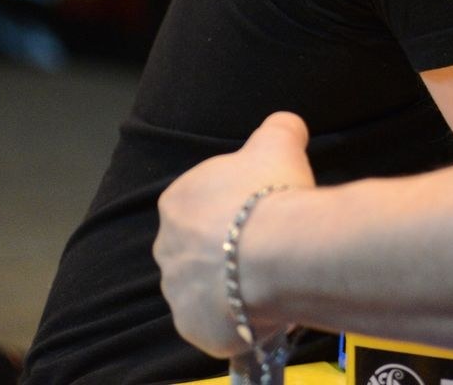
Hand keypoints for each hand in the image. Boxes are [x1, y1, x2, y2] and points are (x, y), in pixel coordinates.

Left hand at [155, 112, 317, 356]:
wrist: (278, 253)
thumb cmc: (270, 194)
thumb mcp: (279, 143)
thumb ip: (278, 129)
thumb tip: (286, 123)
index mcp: (177, 201)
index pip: (202, 204)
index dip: (236, 207)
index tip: (263, 210)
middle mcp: (166, 247)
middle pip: (199, 248)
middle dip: (227, 248)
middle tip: (268, 245)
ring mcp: (177, 292)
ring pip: (206, 287)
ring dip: (231, 283)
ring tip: (271, 278)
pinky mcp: (194, 327)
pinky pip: (216, 322)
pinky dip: (237, 317)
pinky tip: (265, 305)